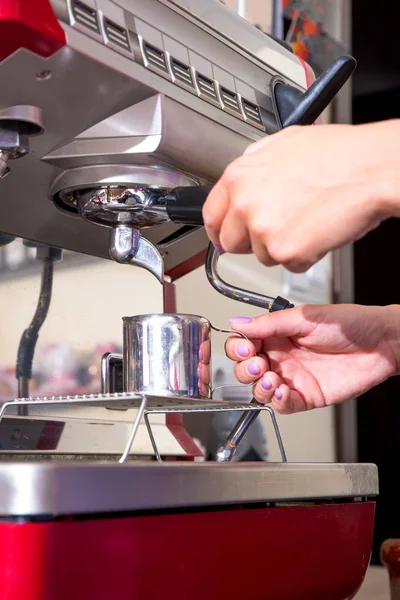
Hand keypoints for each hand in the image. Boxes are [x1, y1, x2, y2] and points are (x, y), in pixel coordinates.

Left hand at [203, 120, 399, 271]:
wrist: (370, 169)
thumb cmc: (337, 154)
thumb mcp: (282, 145)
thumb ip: (253, 168)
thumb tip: (241, 185)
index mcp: (239, 176)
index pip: (211, 216)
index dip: (221, 229)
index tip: (226, 236)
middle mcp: (244, 204)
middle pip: (231, 242)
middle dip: (252, 241)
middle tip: (279, 228)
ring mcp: (262, 230)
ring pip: (261, 256)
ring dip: (281, 247)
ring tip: (306, 221)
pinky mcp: (285, 251)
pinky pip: (288, 265)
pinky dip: (304, 256)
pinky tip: (317, 231)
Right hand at [225, 304, 399, 413]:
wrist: (381, 343)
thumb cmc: (349, 323)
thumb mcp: (305, 317)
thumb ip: (270, 323)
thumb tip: (238, 323)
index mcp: (276, 334)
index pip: (243, 343)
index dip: (238, 348)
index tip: (246, 348)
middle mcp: (281, 357)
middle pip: (245, 369)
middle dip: (245, 369)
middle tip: (258, 364)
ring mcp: (292, 378)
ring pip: (260, 390)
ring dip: (259, 387)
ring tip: (271, 378)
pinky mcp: (306, 396)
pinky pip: (283, 406)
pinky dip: (278, 402)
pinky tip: (283, 392)